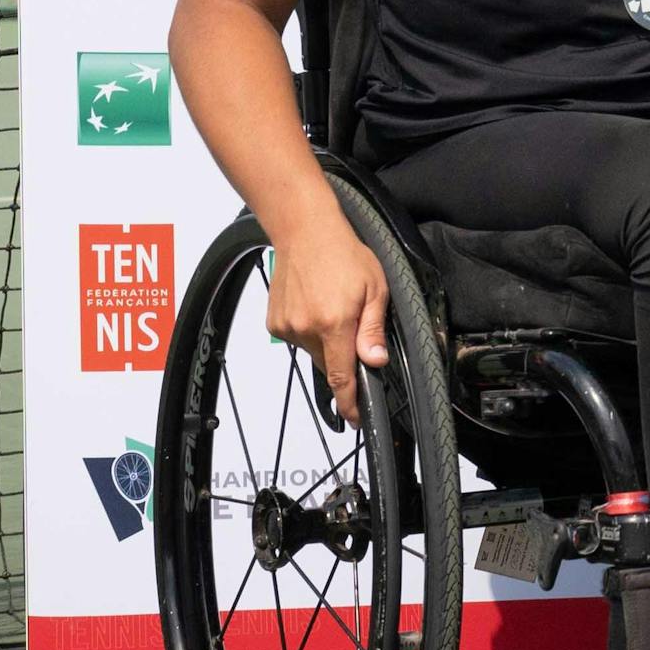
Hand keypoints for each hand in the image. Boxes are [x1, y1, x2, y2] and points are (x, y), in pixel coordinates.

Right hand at [263, 216, 387, 424]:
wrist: (304, 232)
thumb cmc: (344, 254)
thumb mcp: (375, 289)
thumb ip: (373, 330)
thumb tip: (375, 362)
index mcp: (334, 323)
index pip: (342, 376)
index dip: (349, 402)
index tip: (354, 418)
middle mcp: (306, 329)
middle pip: (329, 364)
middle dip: (343, 356)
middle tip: (352, 325)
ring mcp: (287, 327)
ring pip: (314, 352)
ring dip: (326, 341)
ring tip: (332, 306)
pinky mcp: (274, 322)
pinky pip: (298, 339)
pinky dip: (310, 331)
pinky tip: (315, 305)